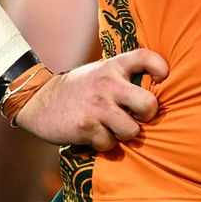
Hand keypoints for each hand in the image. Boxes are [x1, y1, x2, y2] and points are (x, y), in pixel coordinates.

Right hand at [13, 48, 168, 150]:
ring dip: (124, 134)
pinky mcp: (86, 127)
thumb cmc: (77, 90)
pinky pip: (109, 144)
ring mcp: (97, 106)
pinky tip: (92, 134)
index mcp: (112, 66)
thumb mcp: (98, 72)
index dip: (160, 67)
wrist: (38, 101)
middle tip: (138, 116)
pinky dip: (103, 144)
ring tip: (111, 127)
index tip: (162, 78)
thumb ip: (122, 77)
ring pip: (132, 130)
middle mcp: (107, 84)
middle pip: (148, 104)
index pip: (145, 57)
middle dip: (148, 115)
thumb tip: (155, 91)